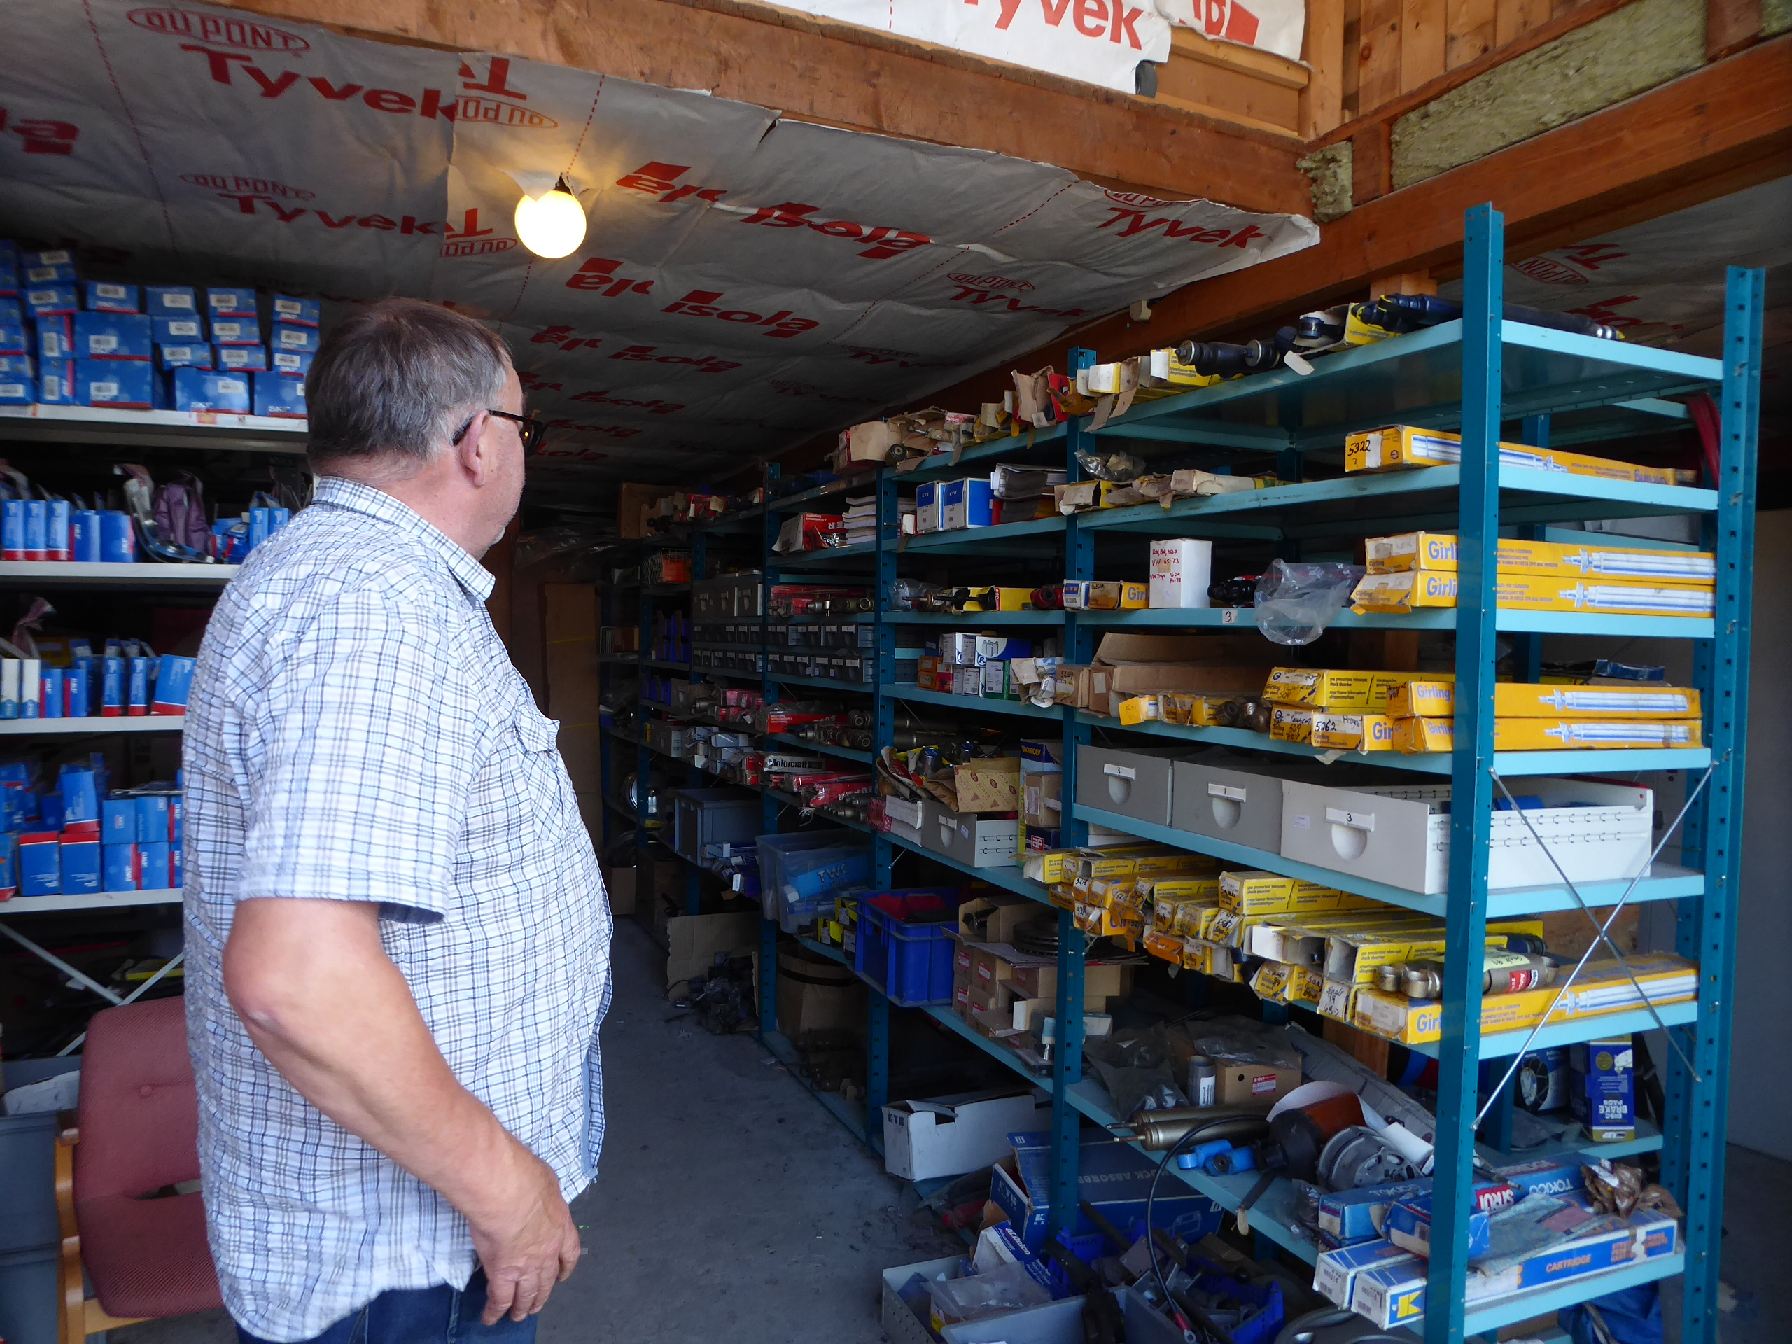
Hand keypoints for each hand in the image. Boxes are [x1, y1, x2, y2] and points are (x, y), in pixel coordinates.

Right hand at [465, 1148, 580, 1324]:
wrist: (506, 1191)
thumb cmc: (525, 1177)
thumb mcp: (546, 1180)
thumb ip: (545, 1192)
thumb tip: (540, 1191)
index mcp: (561, 1226)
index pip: (570, 1253)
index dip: (566, 1267)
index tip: (563, 1275)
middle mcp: (547, 1251)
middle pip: (548, 1279)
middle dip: (543, 1293)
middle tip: (538, 1302)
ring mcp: (526, 1266)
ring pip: (527, 1294)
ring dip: (524, 1306)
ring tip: (519, 1315)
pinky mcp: (503, 1274)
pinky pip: (500, 1299)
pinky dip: (495, 1311)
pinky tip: (490, 1317)